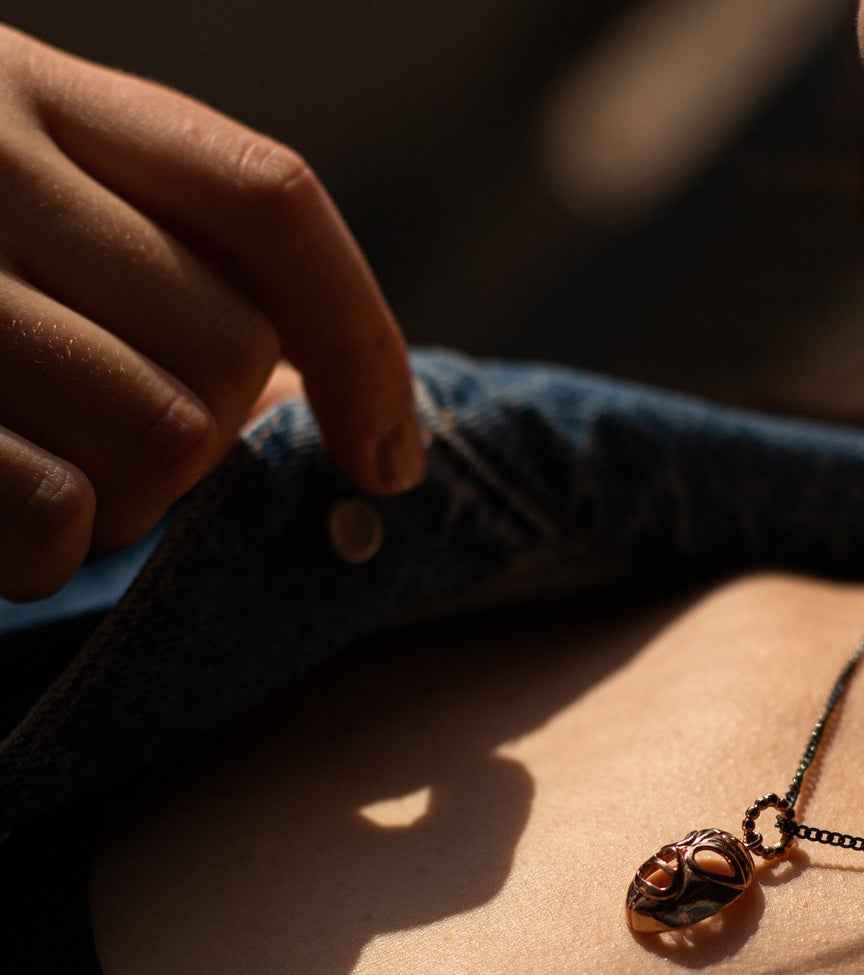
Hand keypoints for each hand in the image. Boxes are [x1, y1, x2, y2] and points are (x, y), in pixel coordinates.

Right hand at [0, 25, 422, 600]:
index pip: (271, 207)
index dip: (363, 348)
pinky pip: (49, 515)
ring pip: (161, 439)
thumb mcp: (20, 211)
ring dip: (126, 505)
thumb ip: (163, 273)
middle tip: (108, 449)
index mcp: (32, 90)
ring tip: (38, 475)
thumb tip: (321, 404)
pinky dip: (45, 554)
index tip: (387, 463)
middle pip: (230, 354)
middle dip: (201, 443)